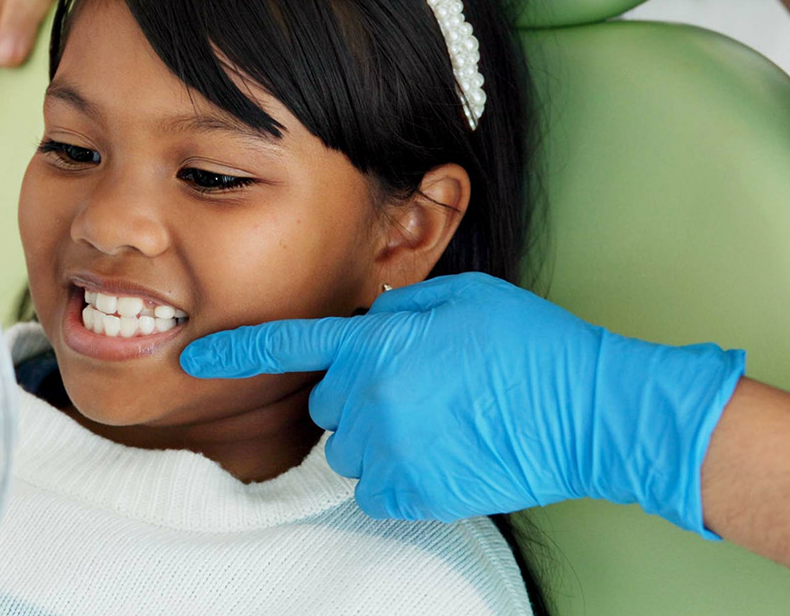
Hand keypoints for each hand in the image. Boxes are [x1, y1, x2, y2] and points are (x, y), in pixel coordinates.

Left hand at [178, 273, 745, 536]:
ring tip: (443, 425)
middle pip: (330, 403)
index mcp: (382, 340)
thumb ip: (402, 309)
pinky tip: (445, 457)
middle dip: (363, 395)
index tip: (195, 360)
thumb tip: (370, 323)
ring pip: (351, 449)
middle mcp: (374, 394)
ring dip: (382, 439)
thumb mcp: (466, 296)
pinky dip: (400, 480)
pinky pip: (375, 491)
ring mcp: (392, 448)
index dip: (237, 352)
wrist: (593, 411)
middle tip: (426, 389)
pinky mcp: (414, 493)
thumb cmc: (537, 347)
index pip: (290, 345)